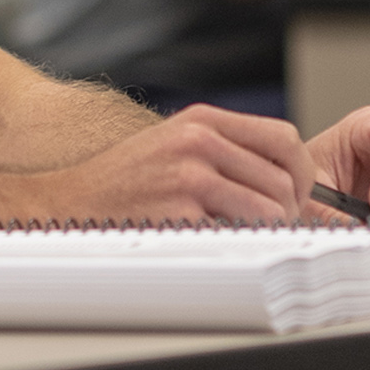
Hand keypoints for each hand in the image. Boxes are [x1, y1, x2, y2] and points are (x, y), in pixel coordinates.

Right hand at [57, 105, 314, 223]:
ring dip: (265, 234)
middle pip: (286, 180)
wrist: (68, 203)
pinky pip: (240, 238)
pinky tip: (214, 247)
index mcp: (201, 120)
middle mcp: (197, 141)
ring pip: (271, 212)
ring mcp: (188, 177)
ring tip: (240, 238)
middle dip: (286, 212)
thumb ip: (227, 153)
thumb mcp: (175, 146)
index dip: (301, 172)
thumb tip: (292, 184)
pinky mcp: (180, 215)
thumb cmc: (125, 182)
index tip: (293, 194)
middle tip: (264, 228)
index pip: (285, 138)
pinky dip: (238, 249)